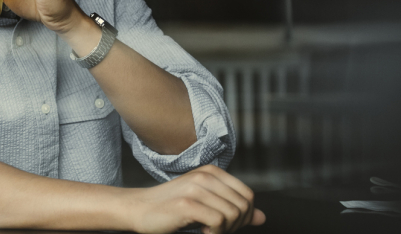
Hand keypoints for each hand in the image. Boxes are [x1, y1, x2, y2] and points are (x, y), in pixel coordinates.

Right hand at [119, 165, 266, 233]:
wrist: (139, 210)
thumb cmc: (170, 209)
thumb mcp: (206, 205)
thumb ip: (233, 209)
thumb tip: (261, 218)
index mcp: (212, 172)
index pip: (248, 195)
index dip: (245, 216)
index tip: (229, 226)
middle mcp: (205, 176)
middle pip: (243, 206)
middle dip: (236, 225)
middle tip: (218, 231)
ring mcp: (196, 188)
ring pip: (233, 214)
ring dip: (225, 231)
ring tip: (209, 232)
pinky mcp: (187, 203)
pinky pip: (218, 221)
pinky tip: (203, 233)